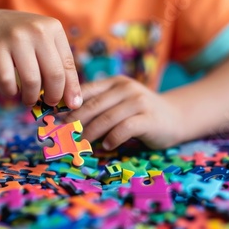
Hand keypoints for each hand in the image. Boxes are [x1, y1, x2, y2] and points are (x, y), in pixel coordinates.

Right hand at [0, 9, 81, 108]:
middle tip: (49, 103)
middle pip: (54, 75)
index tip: (72, 105)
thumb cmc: (22, 41)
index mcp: (53, 27)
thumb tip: (73, 102)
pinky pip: (8, 81)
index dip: (71, 89)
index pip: (68, 65)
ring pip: (32, 81)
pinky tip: (12, 91)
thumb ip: (58, 66)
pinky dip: (11, 92)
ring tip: (29, 100)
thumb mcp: (43, 43)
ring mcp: (15, 38)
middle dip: (53, 96)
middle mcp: (37, 30)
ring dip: (31, 98)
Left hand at [64, 76, 184, 149]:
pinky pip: (125, 128)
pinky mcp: (149, 118)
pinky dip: (112, 138)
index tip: (53, 120)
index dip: (67, 106)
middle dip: (74, 122)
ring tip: (80, 145)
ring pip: (106, 117)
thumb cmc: (140, 114)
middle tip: (62, 136)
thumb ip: (98, 108)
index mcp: (113, 83)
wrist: (176, 117)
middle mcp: (125, 88)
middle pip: (93, 105)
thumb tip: (65, 122)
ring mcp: (138, 102)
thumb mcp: (118, 104)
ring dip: (90, 133)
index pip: (85, 91)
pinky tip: (106, 146)